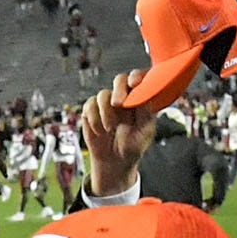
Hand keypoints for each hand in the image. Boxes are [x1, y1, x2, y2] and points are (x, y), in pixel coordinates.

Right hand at [81, 72, 160, 196]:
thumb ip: (146, 113)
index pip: (139, 79)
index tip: (134, 83)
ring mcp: (106, 103)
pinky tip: (99, 131)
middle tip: (118, 104)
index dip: (136, 76)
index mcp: (139, 99)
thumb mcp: (145, 132)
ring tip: (109, 129)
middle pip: (119, 79)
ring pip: (102, 94)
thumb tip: (144, 95)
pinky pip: (89, 106)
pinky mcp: (91, 111)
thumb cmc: (133, 146)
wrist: (114, 161)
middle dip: (118, 89)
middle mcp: (123, 97)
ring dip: (105, 112)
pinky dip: (93, 119)